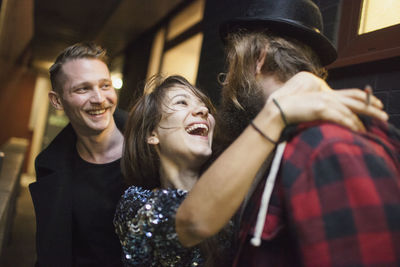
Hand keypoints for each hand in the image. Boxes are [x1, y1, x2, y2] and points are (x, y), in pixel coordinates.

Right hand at [267, 72, 387, 131]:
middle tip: (384, 115)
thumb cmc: (291, 109)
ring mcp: (325, 102)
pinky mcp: (321, 109)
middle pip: (356, 101)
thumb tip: (329, 113)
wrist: (279, 110)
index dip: (366, 98)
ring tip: (372, 129)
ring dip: (363, 121)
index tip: (377, 103)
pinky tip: (358, 131)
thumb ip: (321, 106)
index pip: (352, 94)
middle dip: (372, 109)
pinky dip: (351, 125)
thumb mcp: (309, 105)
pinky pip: (341, 118)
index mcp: (326, 94)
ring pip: (350, 112)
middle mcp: (328, 96)